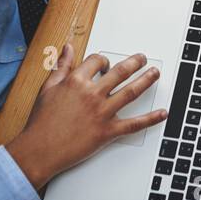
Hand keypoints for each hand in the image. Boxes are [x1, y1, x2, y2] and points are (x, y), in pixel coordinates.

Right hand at [6, 44, 165, 187]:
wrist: (39, 151)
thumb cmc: (41, 122)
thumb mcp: (48, 88)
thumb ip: (61, 66)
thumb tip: (68, 48)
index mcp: (76, 82)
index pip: (97, 61)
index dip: (104, 60)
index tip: (107, 63)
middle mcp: (92, 94)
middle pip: (120, 72)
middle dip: (135, 62)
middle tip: (143, 58)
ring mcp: (101, 113)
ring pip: (130, 92)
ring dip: (146, 80)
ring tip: (155, 73)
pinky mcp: (107, 132)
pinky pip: (133, 124)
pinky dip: (150, 119)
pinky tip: (161, 113)